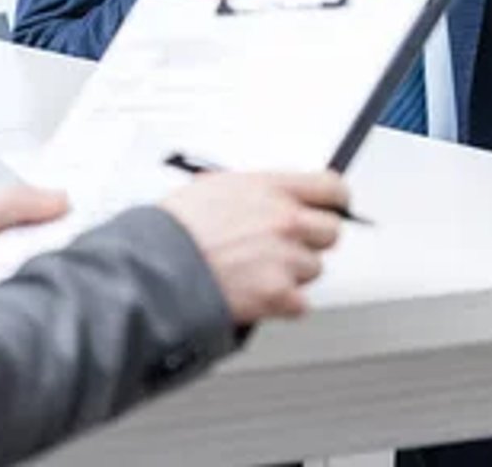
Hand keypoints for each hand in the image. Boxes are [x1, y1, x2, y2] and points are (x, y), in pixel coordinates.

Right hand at [159, 170, 348, 322]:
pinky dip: (281, 304)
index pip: (330, 188)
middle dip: (310, 240)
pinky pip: (299, 303)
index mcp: (269, 188)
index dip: (335, 199)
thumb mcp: (212, 187)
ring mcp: (285, 258)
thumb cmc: (174, 231)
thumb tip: (263, 196)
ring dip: (291, 273)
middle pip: (329, 231)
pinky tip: (255, 294)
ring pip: (313, 269)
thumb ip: (250, 192)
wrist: (157, 270)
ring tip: (255, 272)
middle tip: (284, 246)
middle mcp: (284, 220)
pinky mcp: (280, 294)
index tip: (334, 206)